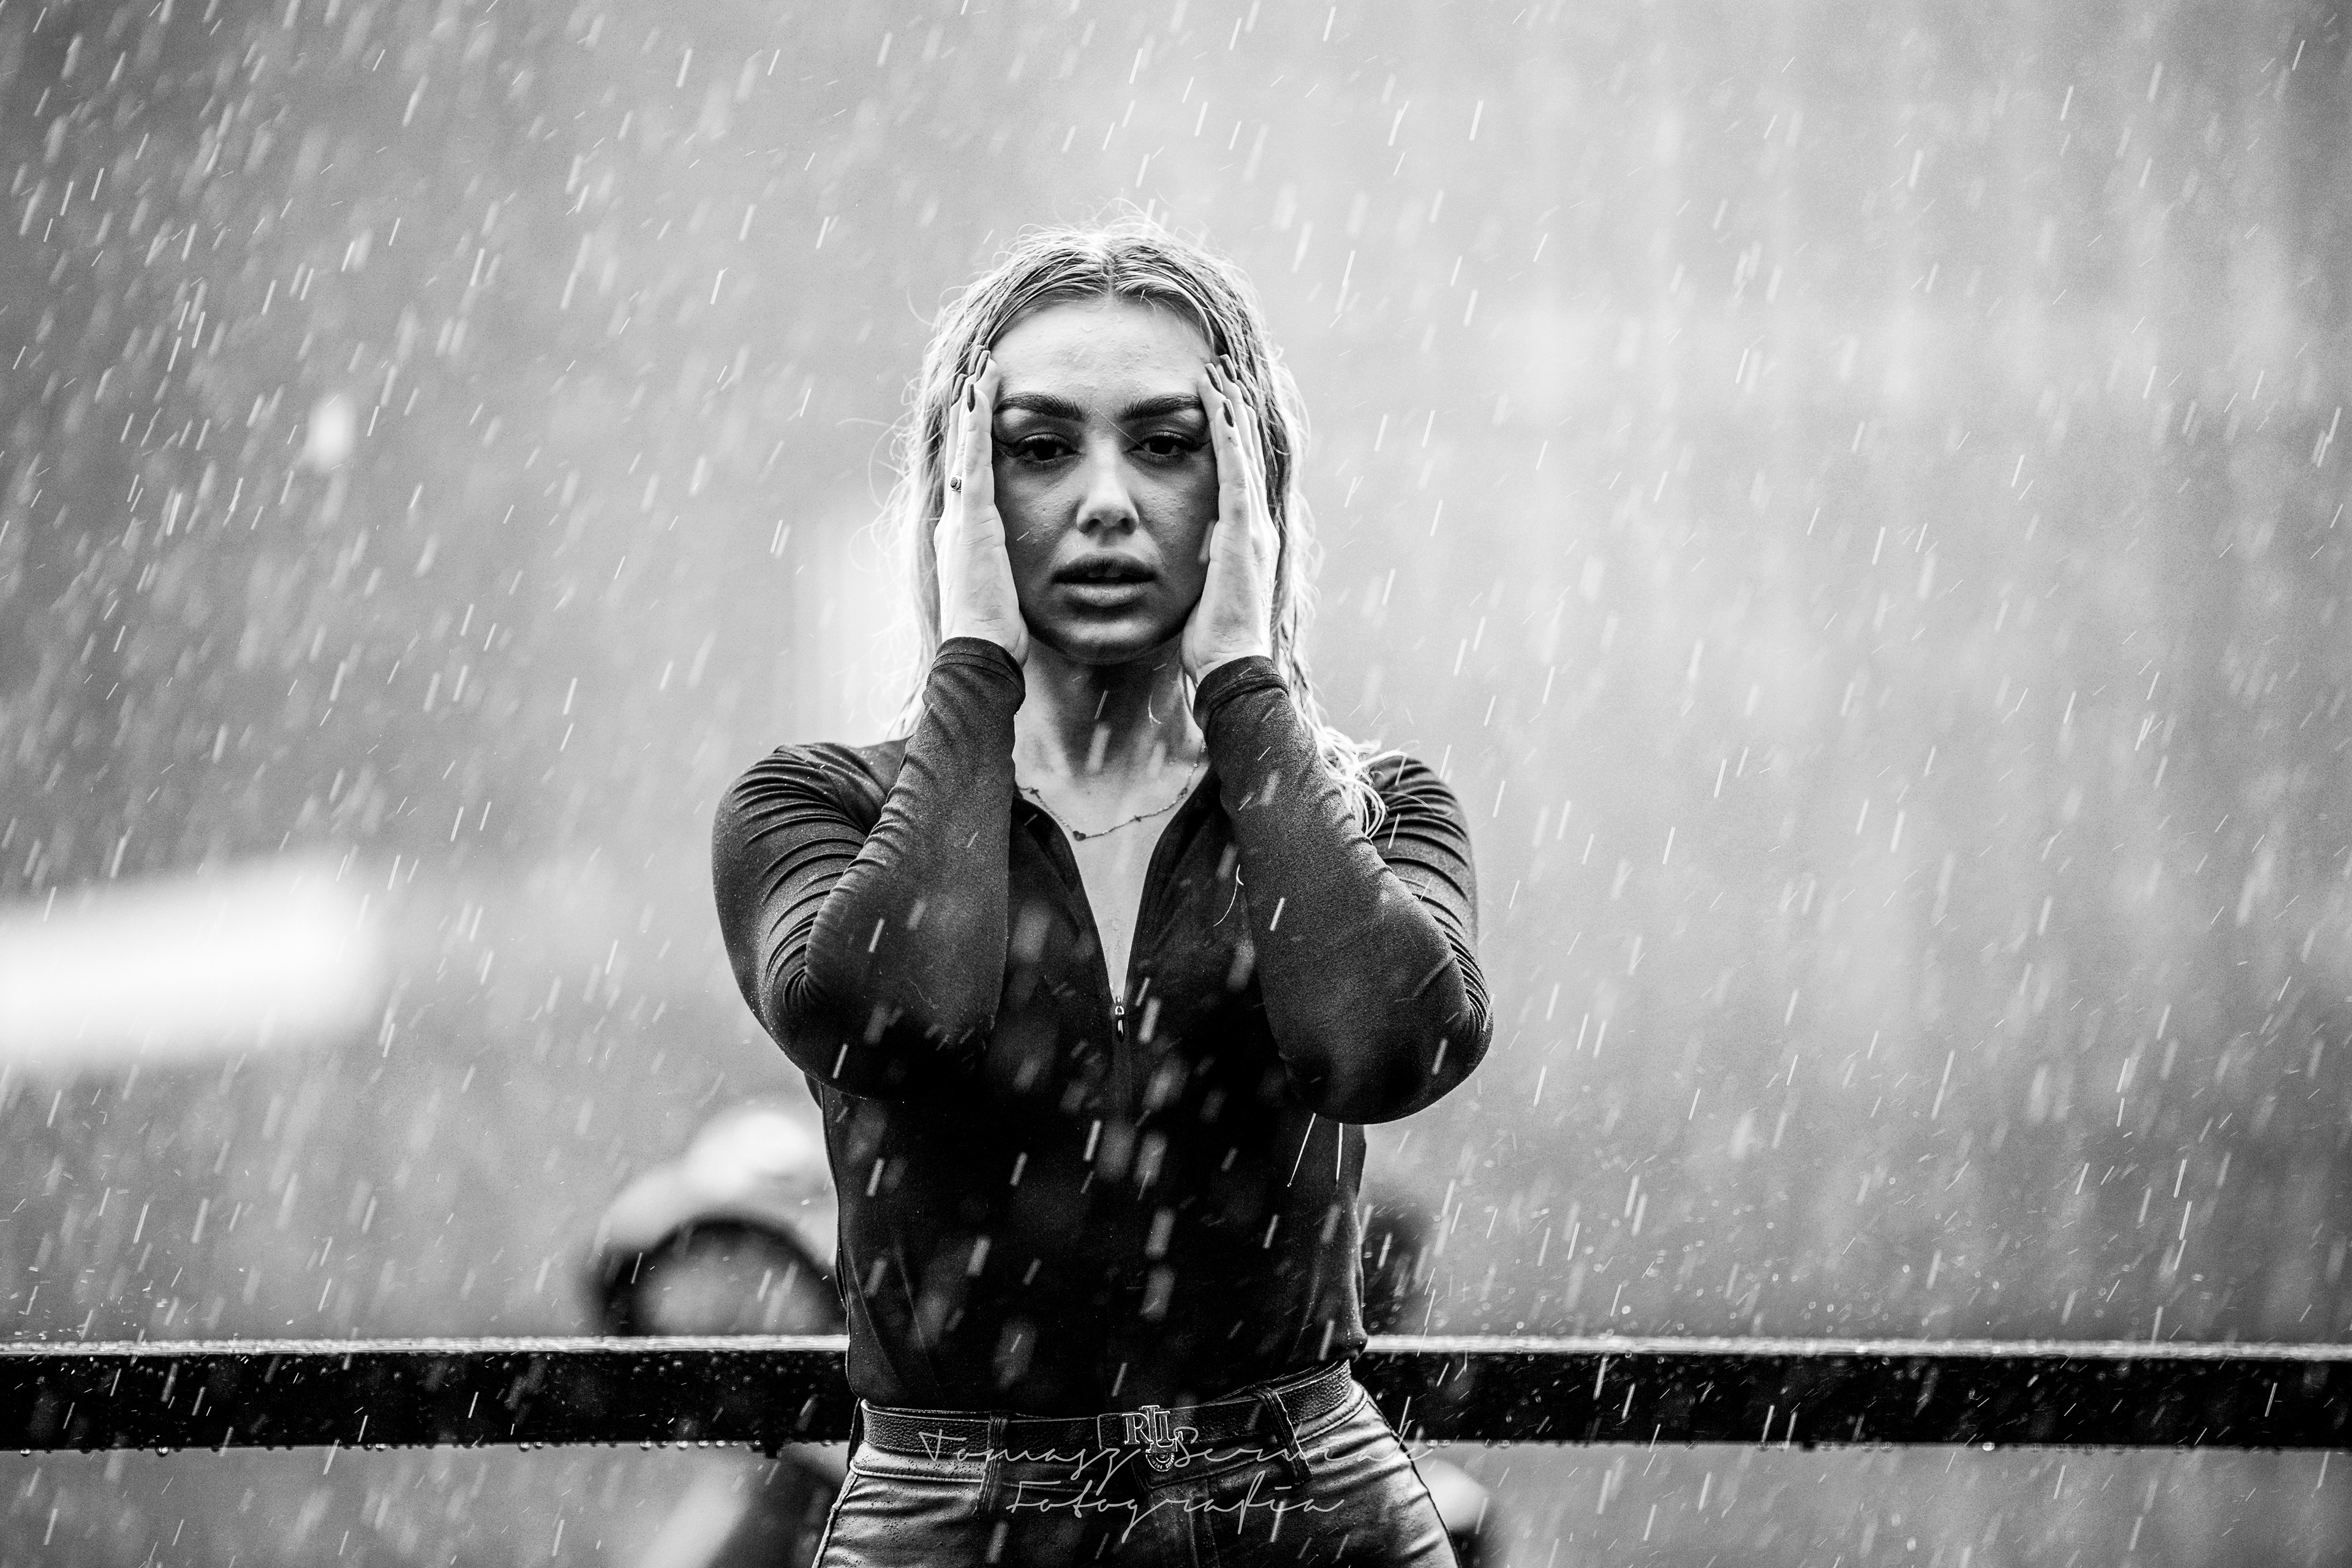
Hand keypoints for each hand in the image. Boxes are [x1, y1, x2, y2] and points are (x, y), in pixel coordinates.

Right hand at [934, 352, 1029, 663]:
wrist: (977, 652)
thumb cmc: (995, 638)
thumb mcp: (1004, 598)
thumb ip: (1008, 579)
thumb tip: (1017, 583)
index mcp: (965, 537)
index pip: (971, 477)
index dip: (976, 443)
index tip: (985, 413)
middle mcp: (956, 520)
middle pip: (963, 453)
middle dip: (969, 413)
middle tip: (977, 373)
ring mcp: (960, 516)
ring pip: (966, 447)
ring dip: (972, 406)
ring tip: (981, 368)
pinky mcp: (972, 517)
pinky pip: (974, 458)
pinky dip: (975, 423)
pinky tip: (979, 392)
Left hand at [1183, 357, 1277, 683]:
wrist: (1233, 664)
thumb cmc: (1215, 639)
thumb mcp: (1209, 589)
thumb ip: (1210, 561)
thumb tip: (1201, 547)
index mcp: (1248, 538)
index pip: (1239, 474)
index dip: (1231, 436)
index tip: (1218, 403)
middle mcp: (1256, 524)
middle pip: (1247, 453)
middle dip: (1234, 410)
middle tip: (1221, 371)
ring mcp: (1252, 525)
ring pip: (1242, 453)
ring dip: (1230, 410)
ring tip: (1217, 373)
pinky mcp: (1241, 530)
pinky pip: (1234, 471)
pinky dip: (1227, 436)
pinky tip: (1218, 406)